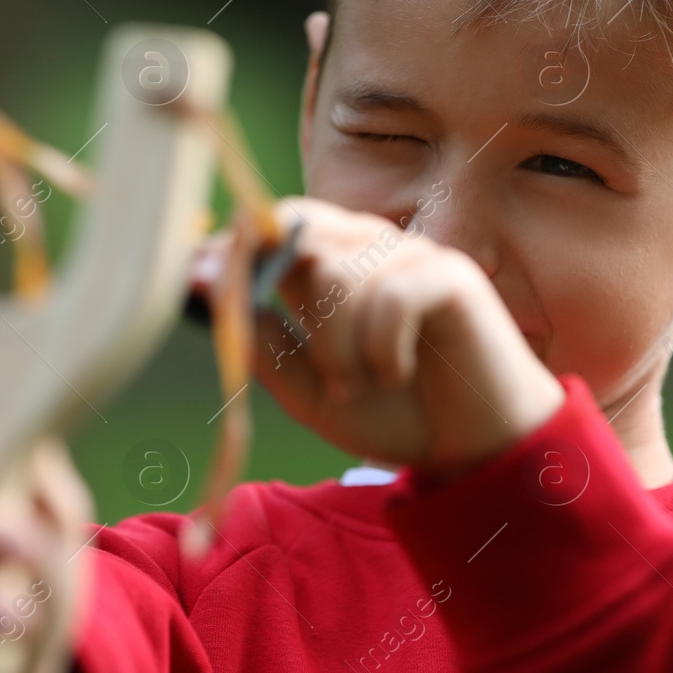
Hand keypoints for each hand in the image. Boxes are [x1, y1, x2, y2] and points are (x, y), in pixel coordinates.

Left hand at [201, 196, 564, 475]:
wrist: (471, 450)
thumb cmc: (394, 414)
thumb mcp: (310, 390)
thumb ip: (264, 343)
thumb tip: (209, 288)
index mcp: (332, 264)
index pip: (275, 222)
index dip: (236, 244)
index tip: (201, 277)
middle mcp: (370, 247)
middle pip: (299, 236)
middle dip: (291, 310)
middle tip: (322, 373)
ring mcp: (411, 255)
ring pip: (337, 276)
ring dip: (339, 351)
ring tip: (363, 385)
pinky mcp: (450, 275)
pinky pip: (390, 298)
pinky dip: (383, 350)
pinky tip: (400, 373)